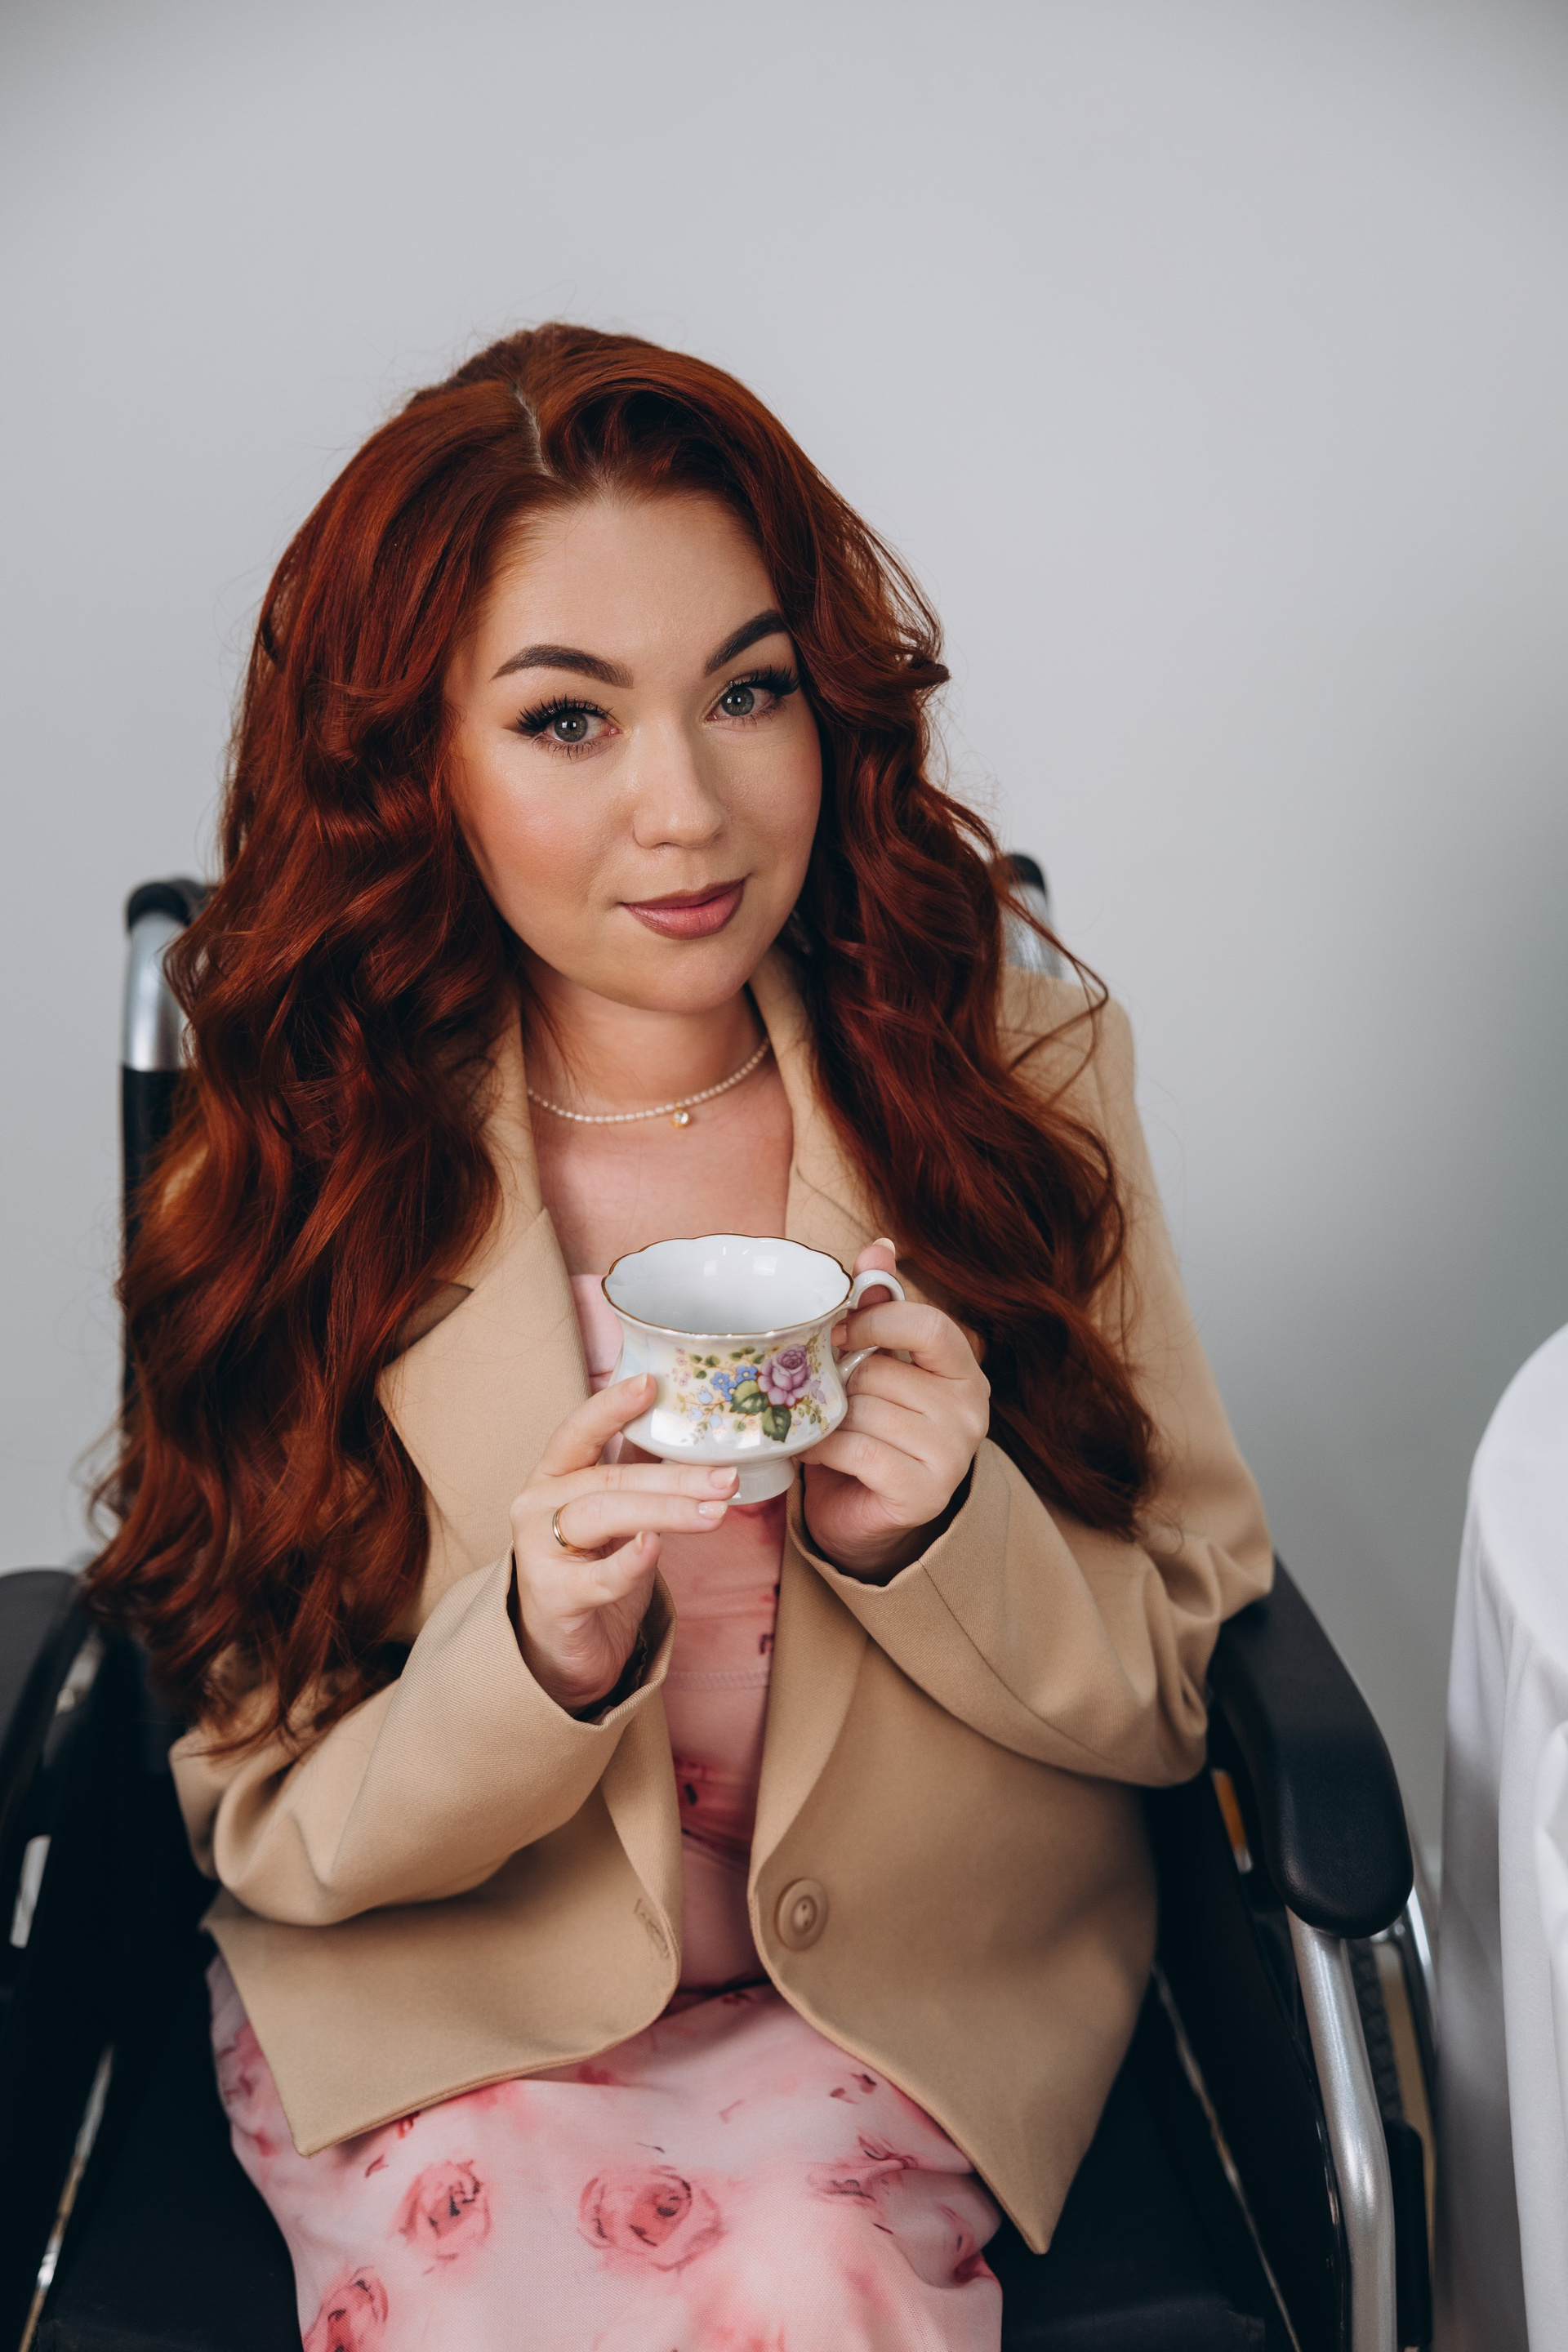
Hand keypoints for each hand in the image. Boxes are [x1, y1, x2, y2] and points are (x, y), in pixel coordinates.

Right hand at [508, 1376, 737, 1712]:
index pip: (577, 1432)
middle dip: (675, 1476)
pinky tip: (655, 1547)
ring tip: (716, 1512)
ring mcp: (539, 1552)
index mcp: (553, 1477)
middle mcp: (537, 1506)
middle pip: (609, 1477)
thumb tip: (685, 1419)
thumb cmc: (592, 1569)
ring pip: (604, 1516)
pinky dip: (629, 1561)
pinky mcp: (554, 1598)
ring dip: (665, 1511)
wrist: (562, 1650)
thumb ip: (636, 1466)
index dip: (611, 1406)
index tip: (651, 1383)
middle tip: (727, 1476)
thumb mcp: (616, 1510)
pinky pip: (596, 1578)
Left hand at [800, 1240, 989, 1582]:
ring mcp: (953, 1456)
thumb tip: (880, 1247)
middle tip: (823, 1397)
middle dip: (840, 1383)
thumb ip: (880, 1306)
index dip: (874, 1320)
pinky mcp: (923, 1493)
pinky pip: (856, 1451)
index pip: (928, 1325)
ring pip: (866, 1412)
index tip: (836, 1332)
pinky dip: (824, 1450)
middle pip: (883, 1372)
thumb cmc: (871, 1431)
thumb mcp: (877, 1363)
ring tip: (821, 1427)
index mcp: (965, 1370)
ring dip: (828, 1419)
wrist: (867, 1517)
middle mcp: (971, 1411)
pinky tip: (816, 1453)